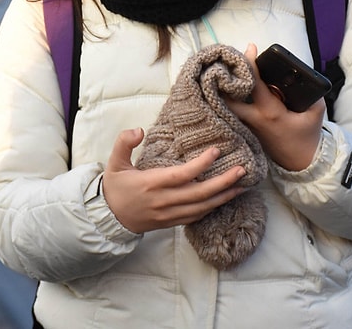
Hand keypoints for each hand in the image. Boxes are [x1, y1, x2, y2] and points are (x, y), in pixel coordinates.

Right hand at [102, 127, 247, 233]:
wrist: (109, 217)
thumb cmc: (115, 187)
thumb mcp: (114, 162)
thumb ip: (124, 143)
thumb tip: (139, 130)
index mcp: (151, 184)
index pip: (182, 175)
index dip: (201, 164)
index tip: (216, 151)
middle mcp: (163, 201)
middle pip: (200, 193)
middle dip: (224, 182)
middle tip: (241, 170)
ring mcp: (169, 214)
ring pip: (202, 207)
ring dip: (224, 196)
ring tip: (241, 185)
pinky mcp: (172, 222)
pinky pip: (197, 216)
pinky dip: (213, 207)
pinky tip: (224, 198)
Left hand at [227, 43, 323, 170]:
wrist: (301, 162)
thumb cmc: (308, 135)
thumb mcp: (316, 112)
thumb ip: (310, 93)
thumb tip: (301, 75)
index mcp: (270, 112)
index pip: (255, 84)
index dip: (251, 64)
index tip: (250, 48)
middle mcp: (253, 119)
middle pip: (228, 97)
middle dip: (223, 79)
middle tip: (224, 61)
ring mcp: (246, 126)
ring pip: (227, 105)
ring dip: (223, 89)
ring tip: (223, 71)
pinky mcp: (245, 130)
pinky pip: (233, 111)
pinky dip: (229, 98)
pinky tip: (228, 86)